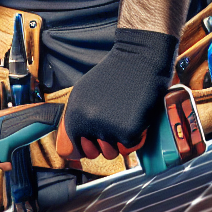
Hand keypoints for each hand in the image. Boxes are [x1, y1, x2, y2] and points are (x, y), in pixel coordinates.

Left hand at [56, 27, 175, 160]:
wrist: (139, 58)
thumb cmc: (114, 74)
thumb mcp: (83, 92)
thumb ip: (77, 114)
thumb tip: (73, 139)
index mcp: (74, 114)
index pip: (73, 148)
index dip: (85, 147)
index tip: (93, 143)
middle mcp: (88, 123)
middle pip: (95, 153)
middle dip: (104, 146)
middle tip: (114, 127)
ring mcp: (108, 128)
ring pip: (113, 152)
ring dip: (120, 142)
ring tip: (125, 120)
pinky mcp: (128, 132)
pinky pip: (131, 146)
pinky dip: (136, 136)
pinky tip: (136, 117)